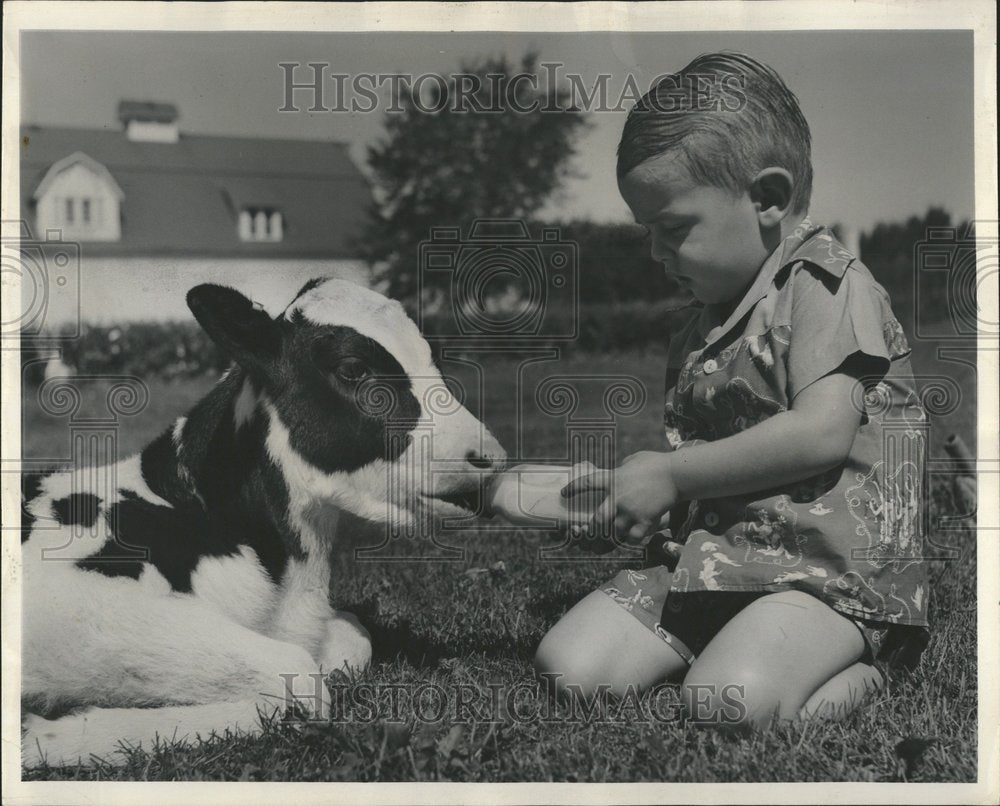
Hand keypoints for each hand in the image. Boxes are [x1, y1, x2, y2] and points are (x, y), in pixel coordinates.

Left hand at [561, 451, 679, 544]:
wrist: (677, 474)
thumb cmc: (656, 463)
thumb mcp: (633, 460)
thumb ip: (622, 468)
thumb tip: (619, 471)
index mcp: (613, 479)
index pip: (586, 483)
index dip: (573, 489)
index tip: (564, 493)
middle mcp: (618, 497)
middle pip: (598, 520)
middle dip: (594, 527)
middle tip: (596, 528)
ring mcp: (631, 511)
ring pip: (615, 531)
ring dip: (616, 533)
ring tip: (621, 531)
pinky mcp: (645, 520)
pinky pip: (633, 538)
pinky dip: (633, 539)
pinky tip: (635, 536)